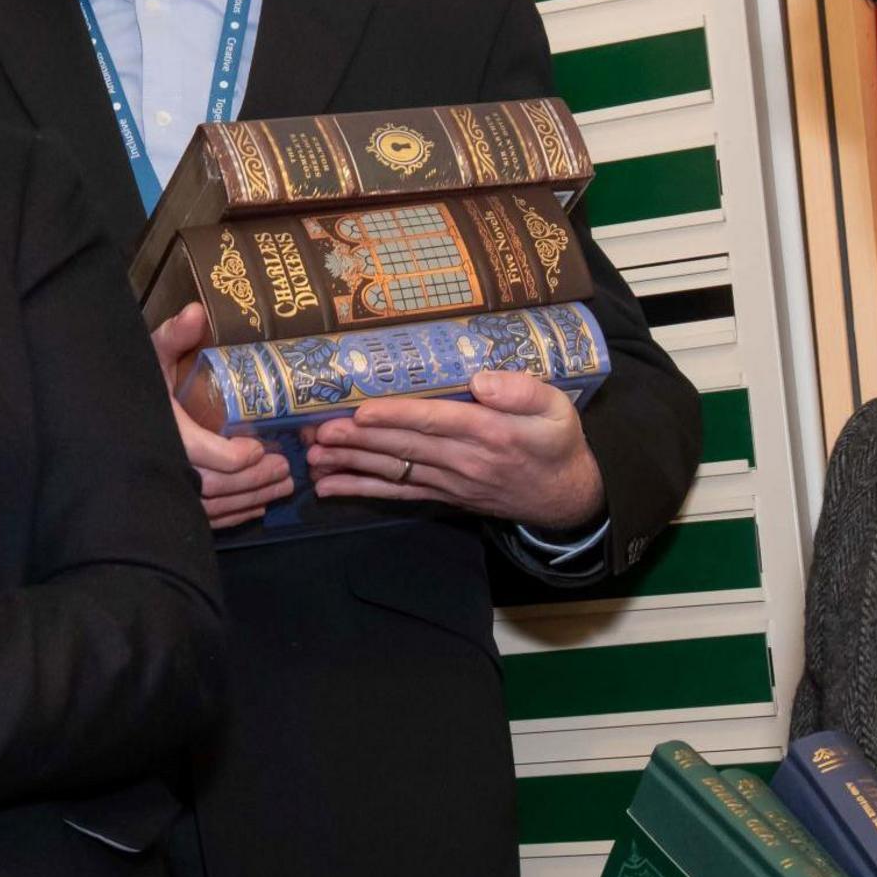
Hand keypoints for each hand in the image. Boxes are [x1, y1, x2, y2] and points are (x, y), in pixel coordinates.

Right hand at [155, 304, 292, 530]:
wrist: (102, 410)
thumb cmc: (134, 383)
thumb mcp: (151, 355)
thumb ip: (173, 336)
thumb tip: (196, 311)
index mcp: (162, 432)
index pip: (204, 455)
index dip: (235, 458)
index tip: (259, 447)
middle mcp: (162, 466)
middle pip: (214, 487)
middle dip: (253, 481)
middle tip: (284, 469)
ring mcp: (163, 489)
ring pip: (212, 507)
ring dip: (250, 499)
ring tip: (282, 486)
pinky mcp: (166, 502)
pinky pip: (202, 519)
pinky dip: (231, 516)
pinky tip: (255, 508)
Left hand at [309, 367, 604, 528]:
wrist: (564, 497)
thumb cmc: (557, 443)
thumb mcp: (557, 409)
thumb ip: (522, 391)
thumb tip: (481, 379)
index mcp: (491, 434)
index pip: (436, 422)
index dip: (397, 417)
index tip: (361, 412)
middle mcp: (465, 460)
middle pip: (404, 448)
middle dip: (357, 440)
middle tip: (318, 432)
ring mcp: (450, 482)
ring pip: (393, 471)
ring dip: (350, 464)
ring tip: (312, 458)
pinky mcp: (442, 495)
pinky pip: (397, 493)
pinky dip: (362, 490)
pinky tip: (330, 487)